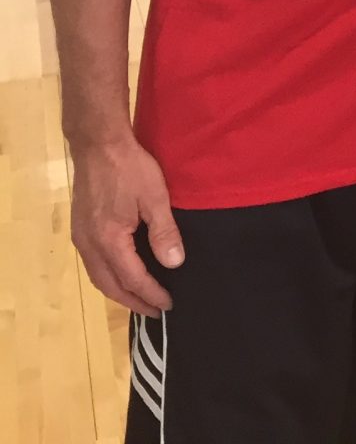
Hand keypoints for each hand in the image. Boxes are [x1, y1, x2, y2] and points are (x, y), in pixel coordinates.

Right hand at [71, 134, 182, 315]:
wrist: (99, 145)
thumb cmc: (131, 168)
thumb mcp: (155, 197)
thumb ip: (164, 232)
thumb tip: (174, 263)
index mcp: (109, 240)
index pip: (132, 278)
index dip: (151, 294)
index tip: (168, 304)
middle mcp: (89, 245)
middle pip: (110, 285)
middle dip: (134, 301)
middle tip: (156, 311)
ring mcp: (81, 237)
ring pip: (98, 277)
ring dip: (119, 291)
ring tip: (141, 299)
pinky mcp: (80, 229)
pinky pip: (93, 264)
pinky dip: (109, 276)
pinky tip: (122, 275)